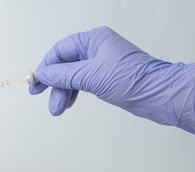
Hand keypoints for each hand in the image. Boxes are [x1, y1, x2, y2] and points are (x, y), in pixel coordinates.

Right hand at [30, 26, 194, 140]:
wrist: (157, 95)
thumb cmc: (130, 80)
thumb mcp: (91, 76)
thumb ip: (64, 75)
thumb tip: (43, 74)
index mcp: (94, 39)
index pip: (61, 50)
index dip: (46, 66)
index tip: (36, 83)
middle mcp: (98, 48)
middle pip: (66, 64)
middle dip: (55, 84)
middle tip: (46, 102)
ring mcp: (103, 64)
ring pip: (75, 76)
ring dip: (64, 93)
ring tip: (58, 110)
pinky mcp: (108, 78)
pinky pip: (84, 83)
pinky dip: (75, 93)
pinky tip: (69, 104)